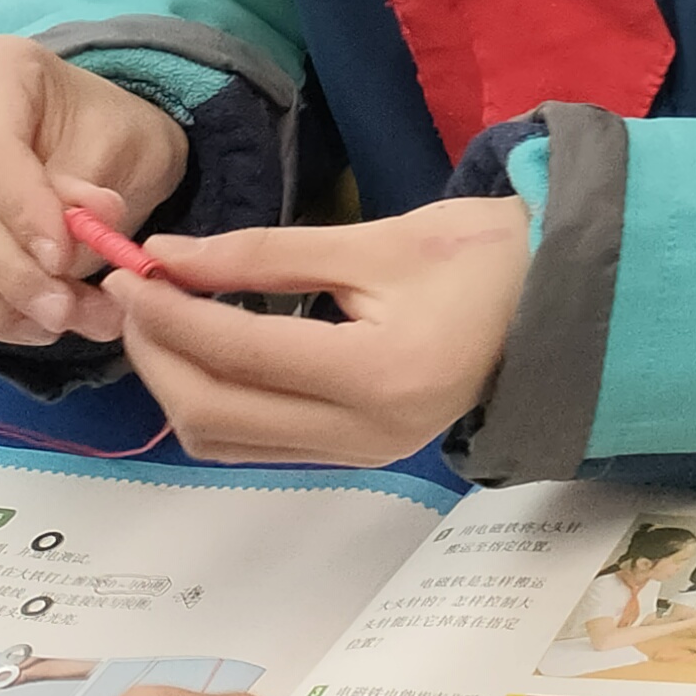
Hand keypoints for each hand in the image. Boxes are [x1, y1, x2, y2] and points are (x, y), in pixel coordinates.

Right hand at [0, 40, 186, 346]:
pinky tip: (34, 325)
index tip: (67, 260)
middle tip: (79, 312)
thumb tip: (71, 238)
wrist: (90, 142)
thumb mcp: (128, 144)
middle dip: (20, 275)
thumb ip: (93, 185)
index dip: (24, 214)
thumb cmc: (107, 132)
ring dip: (8, 305)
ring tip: (76, 321)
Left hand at [104, 197, 530, 467]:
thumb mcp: (376, 239)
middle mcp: (365, 433)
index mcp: (377, 373)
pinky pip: (258, 444)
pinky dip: (216, 402)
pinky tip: (208, 351)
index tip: (131, 270)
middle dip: (158, 353)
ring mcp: (363, 455)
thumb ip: (264, 253)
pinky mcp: (360, 457)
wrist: (565, 301)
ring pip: (225, 441)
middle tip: (134, 294)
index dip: (169, 310)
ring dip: (178, 384)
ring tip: (163, 321)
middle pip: (214, 413)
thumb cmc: (484, 255)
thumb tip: (168, 257)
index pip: (238, 350)